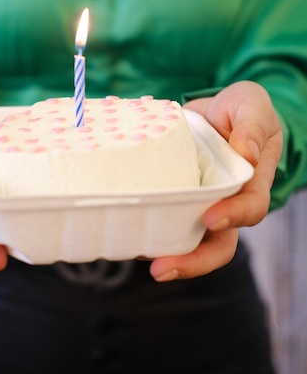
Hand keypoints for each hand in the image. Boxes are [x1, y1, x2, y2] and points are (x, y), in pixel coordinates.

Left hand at [149, 80, 282, 281]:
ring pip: (185, 241)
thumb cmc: (240, 108)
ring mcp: (196, 204)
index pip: (249, 209)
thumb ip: (252, 125)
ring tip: (133, 253)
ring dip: (162, 254)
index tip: (209, 218)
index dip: (232, 217)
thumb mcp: (251, 105)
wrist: (213, 110)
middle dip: (191, 262)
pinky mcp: (172, 197)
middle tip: (160, 268)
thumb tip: (247, 154)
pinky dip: (144, 229)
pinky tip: (122, 231)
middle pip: (216, 246)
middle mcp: (224, 203)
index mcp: (250, 183)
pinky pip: (161, 218)